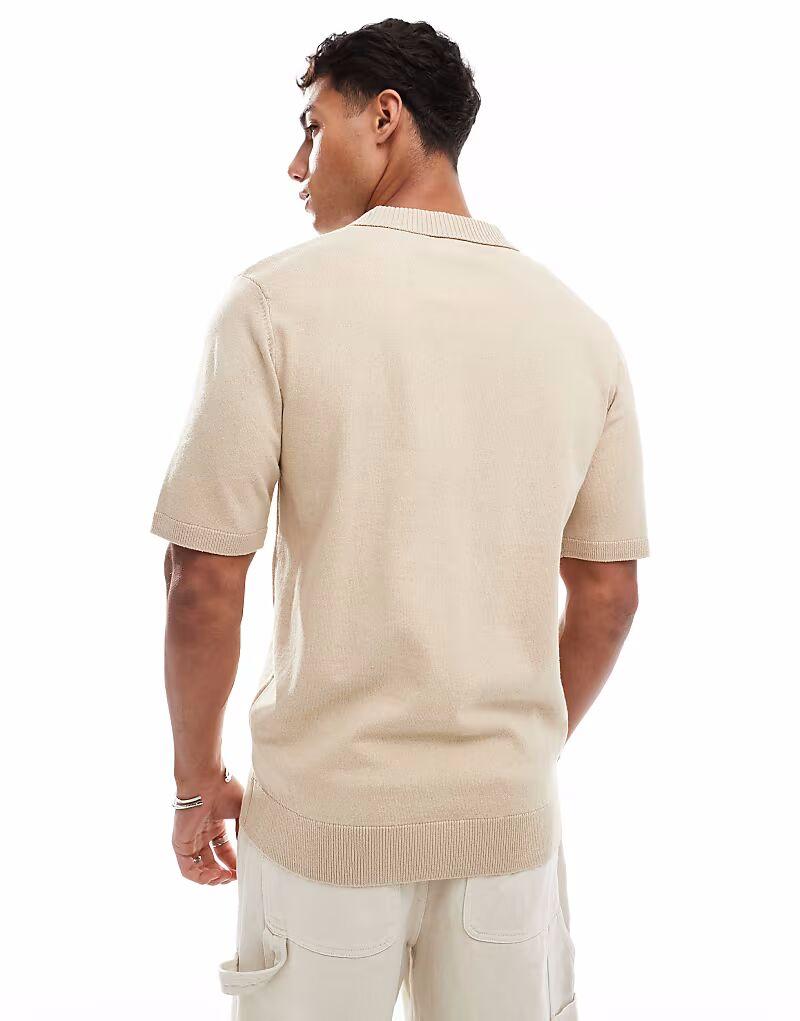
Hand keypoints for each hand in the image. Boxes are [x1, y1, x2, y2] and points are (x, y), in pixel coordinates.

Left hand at [172, 770, 244, 884]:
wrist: (206, 779)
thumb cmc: (225, 789)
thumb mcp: (242, 812)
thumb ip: (244, 831)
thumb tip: (248, 850)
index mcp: (215, 826)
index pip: (224, 852)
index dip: (234, 863)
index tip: (244, 870)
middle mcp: (202, 835)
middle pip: (211, 863)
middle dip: (224, 874)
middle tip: (235, 877)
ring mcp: (190, 840)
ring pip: (198, 870)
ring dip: (213, 879)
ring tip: (225, 877)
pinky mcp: (180, 844)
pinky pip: (187, 869)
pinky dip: (200, 877)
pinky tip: (215, 874)